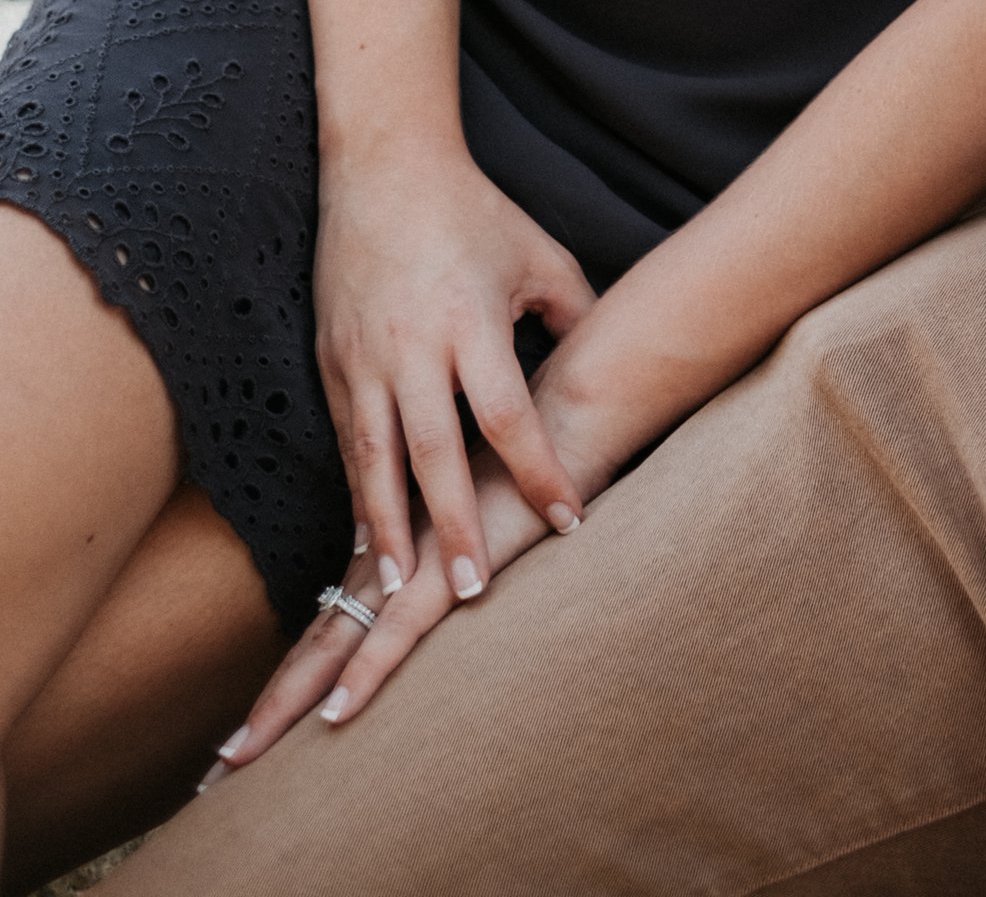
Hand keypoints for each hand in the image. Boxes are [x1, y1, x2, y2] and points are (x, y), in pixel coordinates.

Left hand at [206, 450, 566, 775]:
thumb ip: (442, 560)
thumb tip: (429, 594)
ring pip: (334, 652)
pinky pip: (398, 636)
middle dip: (264, 714)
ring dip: (285, 708)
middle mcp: (384, 571)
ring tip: (237, 760)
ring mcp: (409, 572)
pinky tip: (336, 714)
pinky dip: (365, 677)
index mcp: (385, 566)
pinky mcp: (446, 574)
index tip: (237, 743)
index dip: (283, 686)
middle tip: (213, 773)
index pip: (322, 636)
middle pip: (312, 652)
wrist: (556, 430)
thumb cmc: (517, 475)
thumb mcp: (472, 533)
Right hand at [312, 141, 593, 601]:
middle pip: (434, 453)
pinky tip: (365, 538)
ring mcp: (364, 356)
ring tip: (395, 591)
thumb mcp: (540, 258)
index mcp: (471, 320)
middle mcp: (412, 345)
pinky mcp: (331, 361)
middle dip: (453, 526)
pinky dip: (356, 493)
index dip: (539, 472)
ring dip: (386, 529)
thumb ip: (576, 318)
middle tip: (472, 589)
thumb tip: (612, 374)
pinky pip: (347, 440)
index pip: (508, 416)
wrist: (384, 167)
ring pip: (373, 458)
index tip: (569, 520)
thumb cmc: (475, 213)